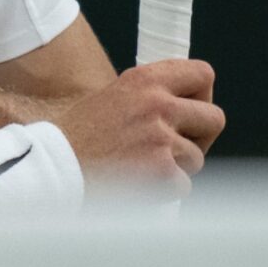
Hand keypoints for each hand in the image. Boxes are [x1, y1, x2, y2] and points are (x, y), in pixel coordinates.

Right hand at [57, 60, 224, 194]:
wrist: (52, 168)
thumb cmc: (77, 138)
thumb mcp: (112, 98)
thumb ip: (149, 97)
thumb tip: (186, 108)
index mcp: (145, 80)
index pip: (203, 74)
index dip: (202, 97)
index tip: (188, 114)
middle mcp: (157, 104)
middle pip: (215, 118)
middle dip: (201, 137)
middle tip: (176, 149)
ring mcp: (161, 138)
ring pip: (198, 158)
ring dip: (178, 168)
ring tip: (144, 169)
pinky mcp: (161, 170)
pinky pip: (184, 185)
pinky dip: (166, 192)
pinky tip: (140, 185)